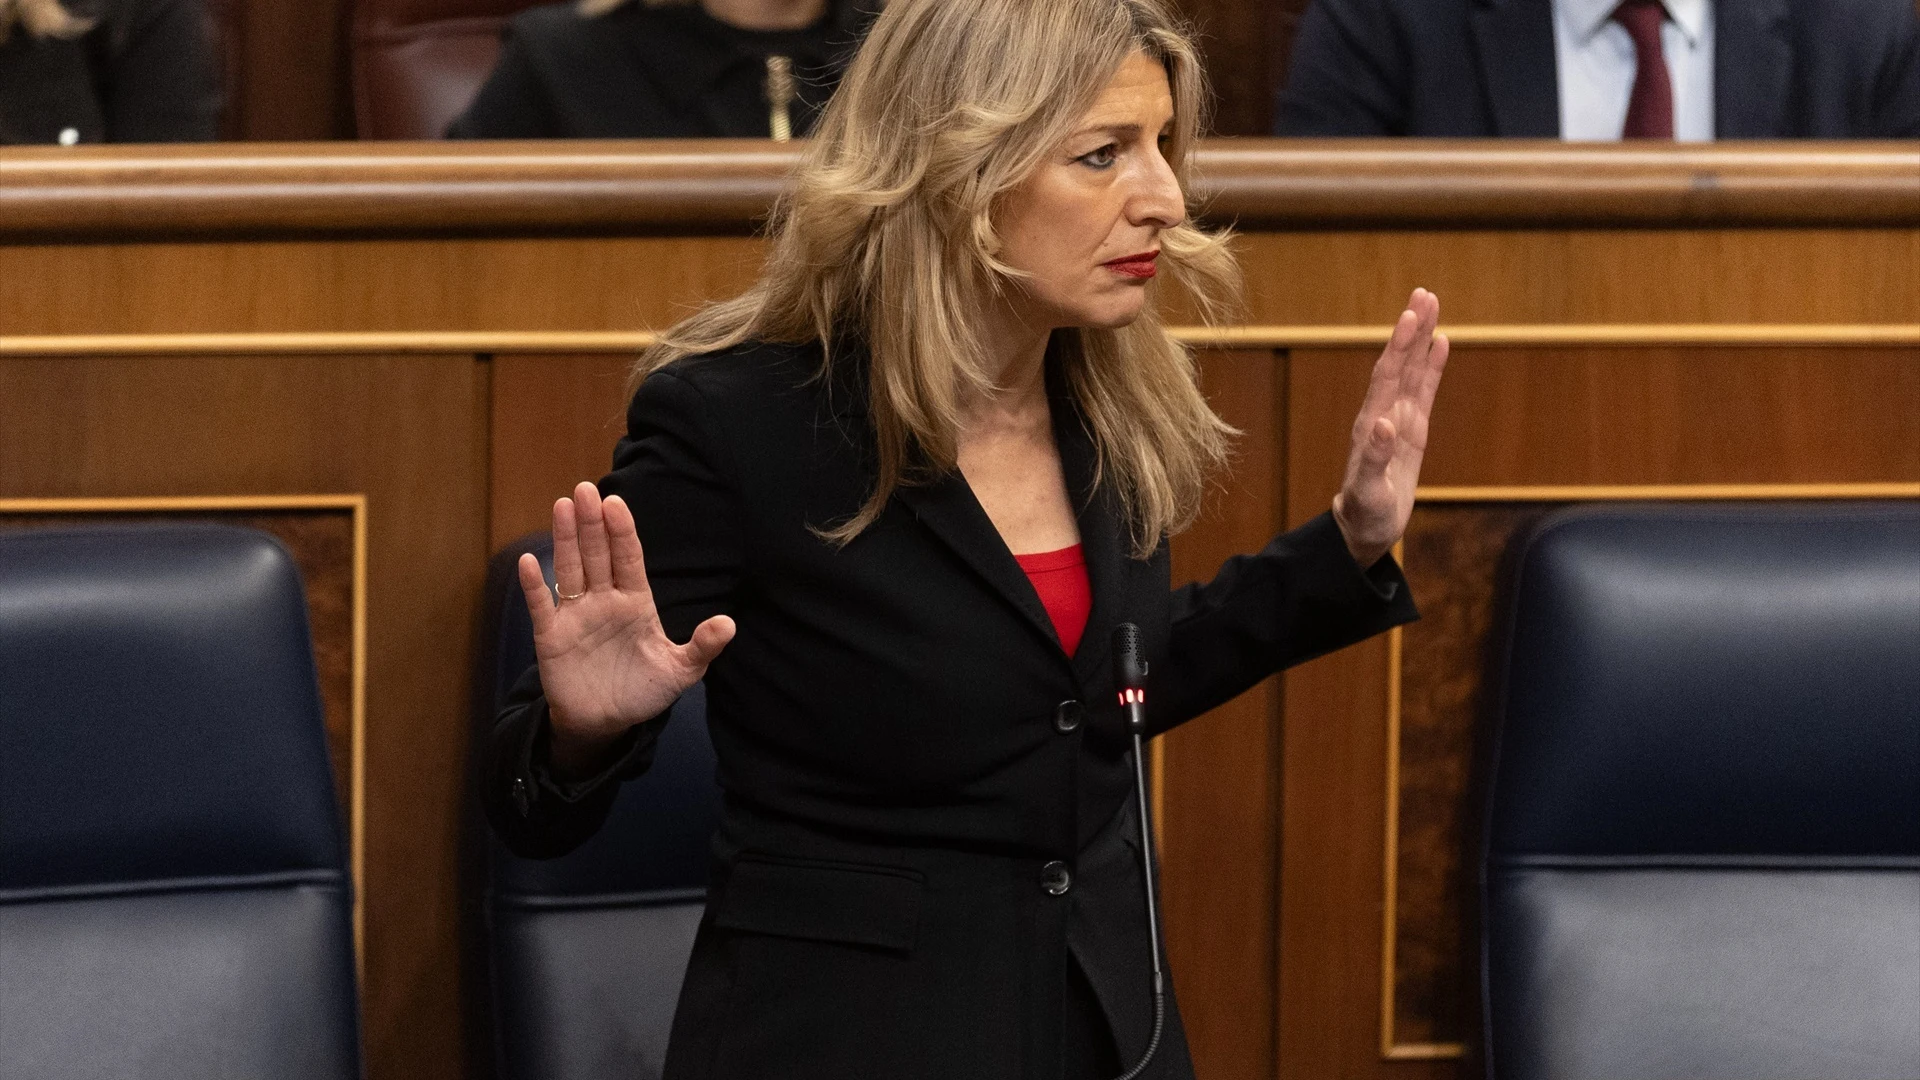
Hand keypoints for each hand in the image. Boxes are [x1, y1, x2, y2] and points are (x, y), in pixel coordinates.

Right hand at [517, 482, 734, 777]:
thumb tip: (729, 624)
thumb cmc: (643, 691)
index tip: (616, 503)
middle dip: (592, 522)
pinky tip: (529, 561)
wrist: (606, 723)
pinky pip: (541, 606)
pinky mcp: (551, 636)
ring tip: (562, 506)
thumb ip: (702, 646)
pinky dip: (534, 586)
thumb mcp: (680, 671)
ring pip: (570, 569)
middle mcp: (604, 601)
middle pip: (597, 554)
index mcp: (635, 602)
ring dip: (565, 539)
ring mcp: (576, 615)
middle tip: (585, 489)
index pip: (628, 559)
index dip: (622, 532)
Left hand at [1332, 288, 1449, 568]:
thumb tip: (1383, 425)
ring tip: (1432, 305)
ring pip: (1412, 371)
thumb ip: (1373, 459)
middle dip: (1411, 330)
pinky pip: (1423, 391)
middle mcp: (1384, 414)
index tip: (1409, 316)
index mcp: (1372, 424)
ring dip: (1420, 339)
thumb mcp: (1368, 492)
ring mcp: (1398, 419)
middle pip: (1399, 363)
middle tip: (1424, 294)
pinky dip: (1431, 367)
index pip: (1386, 376)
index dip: (1398, 346)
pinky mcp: (1412, 430)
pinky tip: (1440, 343)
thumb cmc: (1365, 513)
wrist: (1363, 527)